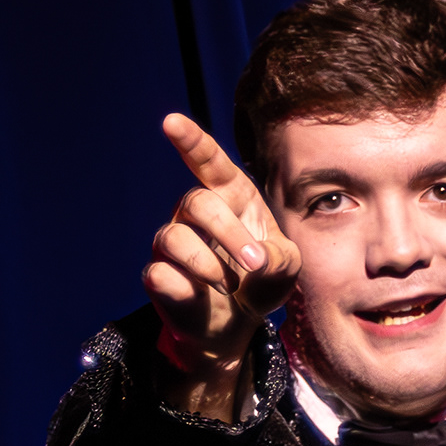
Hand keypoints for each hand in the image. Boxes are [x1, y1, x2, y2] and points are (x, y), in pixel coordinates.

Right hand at [140, 113, 296, 417]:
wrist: (238, 323)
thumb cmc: (262, 280)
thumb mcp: (287, 267)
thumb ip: (281, 258)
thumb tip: (255, 260)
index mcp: (231, 195)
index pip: (207, 160)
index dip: (190, 140)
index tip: (171, 122)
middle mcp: (195, 210)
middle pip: (198, 202)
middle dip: (229, 234)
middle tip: (255, 265)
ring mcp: (172, 239)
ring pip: (176, 237)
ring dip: (209, 265)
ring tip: (228, 285)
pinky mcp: (157, 272)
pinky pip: (162, 274)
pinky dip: (189, 290)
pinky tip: (201, 296)